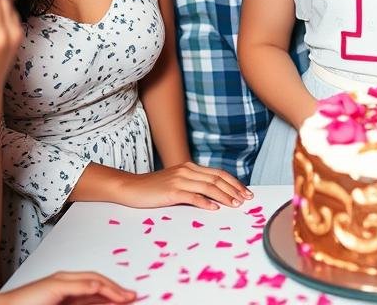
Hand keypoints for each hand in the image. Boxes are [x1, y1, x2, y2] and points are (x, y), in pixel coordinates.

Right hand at [0, 271, 134, 303]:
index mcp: (66, 288)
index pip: (96, 288)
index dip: (113, 293)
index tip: (127, 299)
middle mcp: (66, 281)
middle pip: (98, 282)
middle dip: (117, 290)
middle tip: (134, 297)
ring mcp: (61, 280)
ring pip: (94, 282)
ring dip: (112, 290)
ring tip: (127, 297)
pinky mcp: (56, 284)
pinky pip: (82, 285)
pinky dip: (97, 289)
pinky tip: (108, 294)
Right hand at [116, 161, 251, 210]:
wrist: (131, 187)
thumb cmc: (154, 188)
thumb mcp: (176, 182)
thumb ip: (193, 184)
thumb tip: (213, 194)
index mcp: (190, 167)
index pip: (218, 173)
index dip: (234, 182)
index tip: (245, 192)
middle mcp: (187, 170)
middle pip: (217, 179)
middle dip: (234, 189)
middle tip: (245, 199)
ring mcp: (179, 180)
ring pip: (208, 187)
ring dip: (224, 196)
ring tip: (234, 204)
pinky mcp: (171, 191)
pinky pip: (192, 196)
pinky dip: (205, 202)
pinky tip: (213, 208)